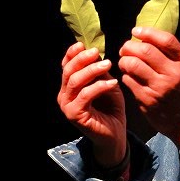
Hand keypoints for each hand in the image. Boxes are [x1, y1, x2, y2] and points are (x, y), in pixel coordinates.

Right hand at [57, 41, 127, 165]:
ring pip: (75, 81)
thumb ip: (100, 73)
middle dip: (82, 59)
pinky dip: (99, 86)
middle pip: (68, 71)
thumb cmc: (111, 110)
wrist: (115, 135)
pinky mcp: (75, 115)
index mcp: (69, 87)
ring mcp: (67, 106)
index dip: (72, 54)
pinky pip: (85, 95)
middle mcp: (64, 96)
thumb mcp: (106, 86)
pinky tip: (112, 82)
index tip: (83, 44)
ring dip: (92, 70)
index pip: (66, 66)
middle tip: (97, 52)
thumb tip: (96, 54)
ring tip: (108, 64)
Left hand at [118, 26, 179, 153]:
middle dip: (129, 46)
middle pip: (145, 51)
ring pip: (133, 64)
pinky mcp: (147, 100)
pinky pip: (128, 80)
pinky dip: (125, 75)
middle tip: (125, 48)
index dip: (147, 32)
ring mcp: (160, 88)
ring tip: (125, 61)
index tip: (135, 31)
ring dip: (124, 60)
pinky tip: (129, 76)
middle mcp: (174, 74)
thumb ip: (170, 53)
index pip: (166, 40)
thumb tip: (144, 35)